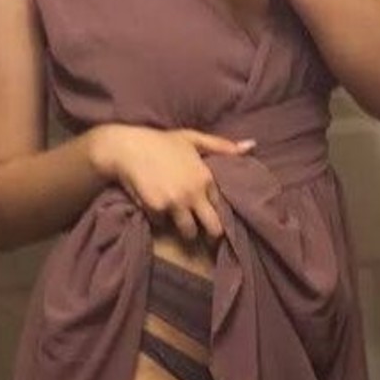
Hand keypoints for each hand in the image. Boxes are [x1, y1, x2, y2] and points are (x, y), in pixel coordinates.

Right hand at [90, 123, 253, 243]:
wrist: (127, 147)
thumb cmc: (160, 141)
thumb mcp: (192, 139)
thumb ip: (222, 146)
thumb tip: (252, 146)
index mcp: (206, 178)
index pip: (221, 208)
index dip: (218, 215)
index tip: (214, 220)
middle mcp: (194, 193)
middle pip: (213, 229)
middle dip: (211, 236)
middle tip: (207, 239)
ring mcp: (175, 203)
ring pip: (189, 233)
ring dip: (184, 230)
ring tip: (179, 224)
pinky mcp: (156, 209)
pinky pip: (162, 225)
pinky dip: (158, 220)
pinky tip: (154, 208)